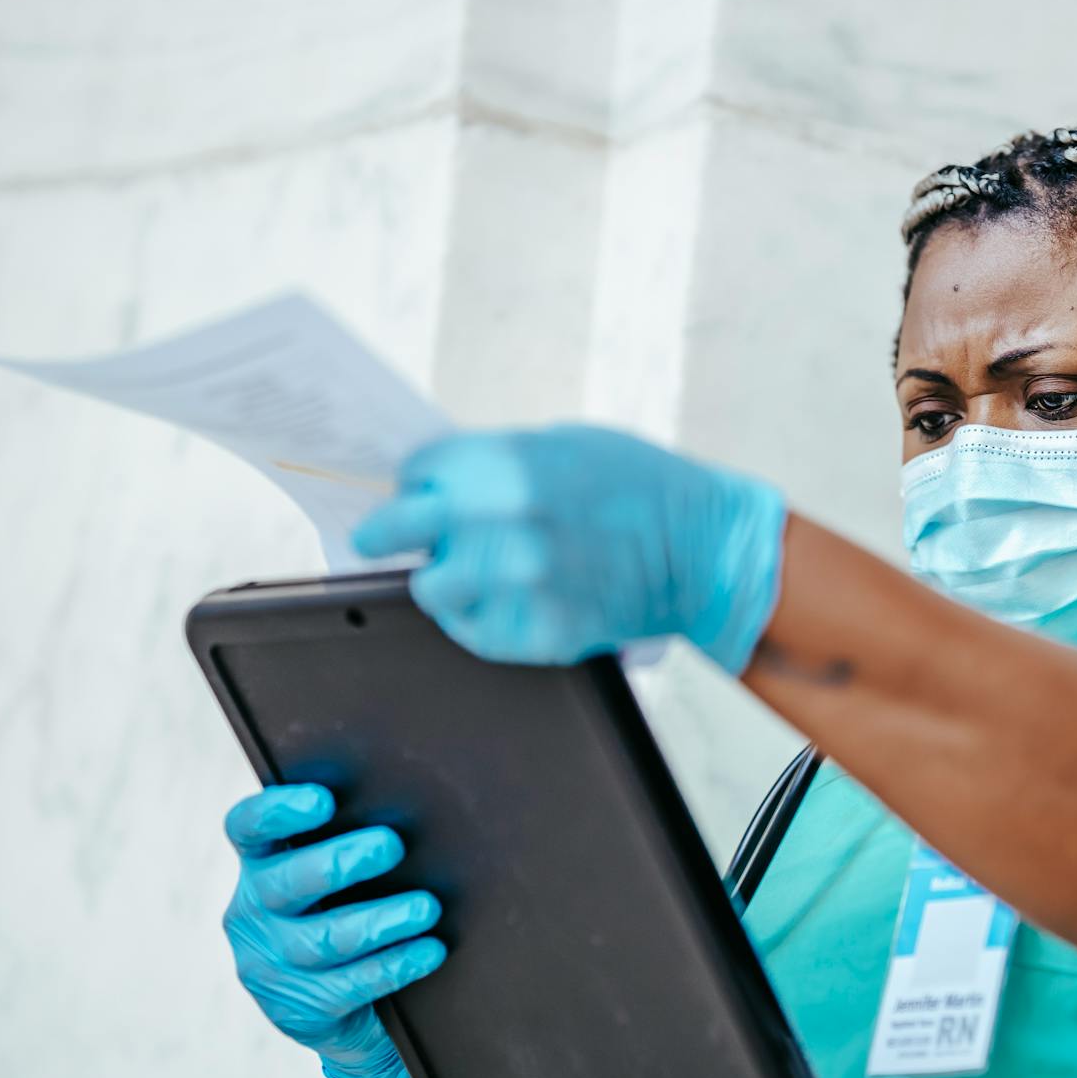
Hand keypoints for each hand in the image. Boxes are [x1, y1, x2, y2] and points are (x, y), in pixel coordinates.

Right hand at [221, 784, 445, 1077]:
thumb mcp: (341, 879)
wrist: (350, 1010)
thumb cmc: (353, 913)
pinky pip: (349, 986)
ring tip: (426, 907)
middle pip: (287, 882)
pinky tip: (428, 951)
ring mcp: (270, 965)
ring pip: (322, 940)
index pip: (248, 828)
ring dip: (380, 921)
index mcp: (261, 865)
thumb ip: (352, 841)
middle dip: (340, 862)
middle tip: (391, 845)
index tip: (323, 799)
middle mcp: (253, 913)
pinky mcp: (297, 1009)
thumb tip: (413, 809)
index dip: (277, 811)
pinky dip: (395, 965)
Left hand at [351, 425, 788, 672]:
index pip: (416, 472)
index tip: (416, 491)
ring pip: (430, 589)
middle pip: (397, 530)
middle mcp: (501, 523)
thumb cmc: (642, 489)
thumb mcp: (563, 445)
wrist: (704, 551)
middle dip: (382, 533)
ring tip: (472, 572)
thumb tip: (441, 484)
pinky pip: (474, 631)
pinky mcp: (536, 632)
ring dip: (442, 579)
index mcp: (505, 464)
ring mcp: (517, 583)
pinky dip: (481, 617)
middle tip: (372, 539)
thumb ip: (496, 463)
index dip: (416, 481)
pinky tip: (510, 599)